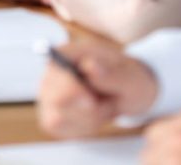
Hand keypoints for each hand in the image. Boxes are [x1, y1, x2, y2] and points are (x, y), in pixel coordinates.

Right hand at [36, 40, 159, 137]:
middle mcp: (52, 72)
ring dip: (85, 119)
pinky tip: (93, 117)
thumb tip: (89, 65)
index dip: (68, 85)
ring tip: (102, 108)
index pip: (53, 65)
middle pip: (53, 97)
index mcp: (68, 53)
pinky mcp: (52, 113)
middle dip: (84, 109)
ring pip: (56, 117)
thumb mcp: (131, 77)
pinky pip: (59, 127)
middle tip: (104, 105)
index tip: (90, 100)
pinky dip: (81, 127)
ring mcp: (49, 93)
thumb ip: (112, 73)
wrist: (128, 93)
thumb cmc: (128, 80)